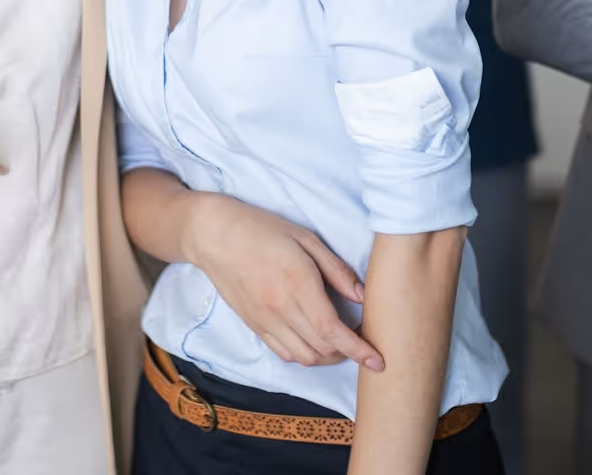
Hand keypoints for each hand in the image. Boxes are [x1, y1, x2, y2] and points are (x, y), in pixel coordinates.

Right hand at [183, 194, 383, 371]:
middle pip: (322, 348)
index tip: (378, 362)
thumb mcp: (305, 238)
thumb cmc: (261, 229)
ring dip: (327, 358)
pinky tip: (313, 342)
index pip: (332, 329)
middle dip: (348, 354)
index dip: (359, 350)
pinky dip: (304, 355)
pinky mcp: (253, 325)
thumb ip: (335, 269)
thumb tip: (361, 296)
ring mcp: (264, 320)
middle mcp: (280, 307)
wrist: (213, 235)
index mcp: (297, 281)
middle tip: (363, 342)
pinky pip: (283, 353)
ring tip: (340, 344)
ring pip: (303, 357)